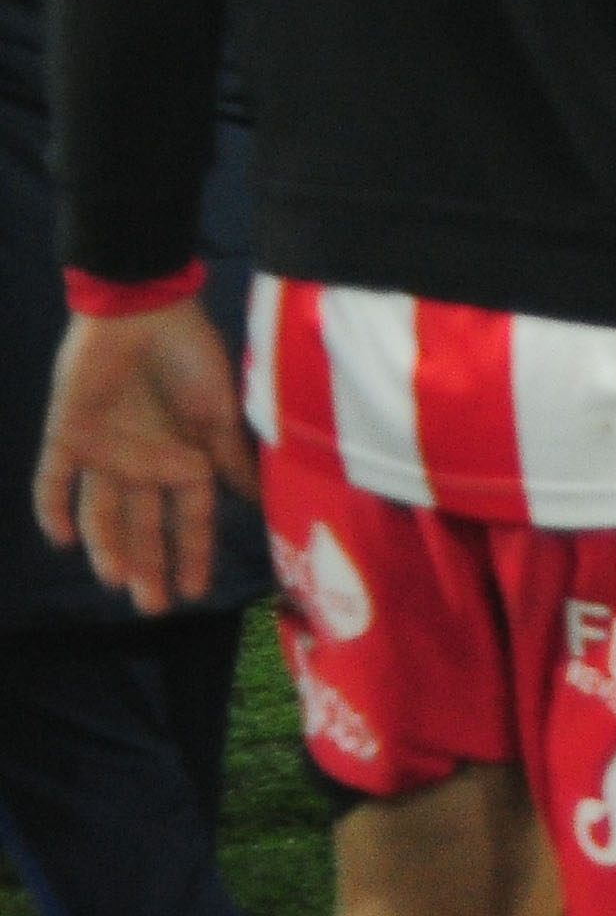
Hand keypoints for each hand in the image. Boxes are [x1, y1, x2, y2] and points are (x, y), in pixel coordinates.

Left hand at [32, 301, 256, 616]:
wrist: (144, 310)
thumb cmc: (192, 355)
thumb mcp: (221, 409)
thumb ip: (232, 457)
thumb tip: (260, 502)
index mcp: (183, 458)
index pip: (189, 517)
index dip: (194, 553)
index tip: (198, 591)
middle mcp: (143, 464)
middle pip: (144, 526)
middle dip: (150, 566)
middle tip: (154, 605)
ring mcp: (103, 452)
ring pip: (102, 512)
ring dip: (108, 547)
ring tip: (116, 581)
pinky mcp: (68, 435)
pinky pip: (55, 480)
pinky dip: (54, 509)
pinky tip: (64, 540)